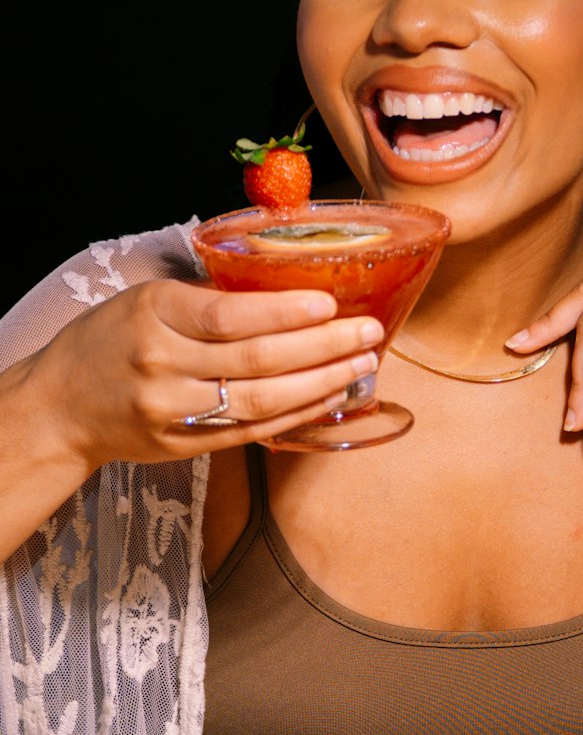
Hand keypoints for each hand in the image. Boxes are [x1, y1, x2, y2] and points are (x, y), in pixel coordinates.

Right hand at [27, 277, 385, 472]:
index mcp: (154, 315)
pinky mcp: (185, 445)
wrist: (61, 406)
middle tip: (368, 333)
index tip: (328, 304)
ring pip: (261, 401)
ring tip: (362, 364)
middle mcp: (163, 365)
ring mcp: (174, 412)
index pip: (228, 316)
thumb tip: (284, 288)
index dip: (284, 312)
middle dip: (322, 347)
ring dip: (321, 383)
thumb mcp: (146, 300)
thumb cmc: (110, 340)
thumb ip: (206, 299)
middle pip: (256, 360)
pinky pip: (252, 431)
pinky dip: (297, 414)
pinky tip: (330, 396)